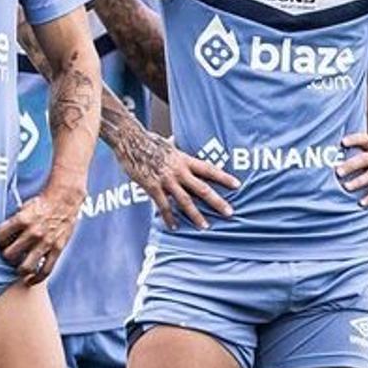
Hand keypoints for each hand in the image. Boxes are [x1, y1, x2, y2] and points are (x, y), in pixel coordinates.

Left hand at [0, 185, 80, 280]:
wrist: (65, 199)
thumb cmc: (42, 203)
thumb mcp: (24, 207)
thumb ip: (14, 223)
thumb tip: (3, 237)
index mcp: (22, 220)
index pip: (0, 237)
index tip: (2, 241)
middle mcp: (33, 232)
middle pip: (9, 255)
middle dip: (7, 256)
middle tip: (10, 255)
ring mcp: (45, 243)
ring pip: (25, 267)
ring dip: (19, 270)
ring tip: (18, 269)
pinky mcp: (57, 249)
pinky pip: (45, 270)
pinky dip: (36, 279)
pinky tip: (30, 280)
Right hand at [120, 135, 238, 228]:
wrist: (130, 140)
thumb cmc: (147, 140)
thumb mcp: (166, 143)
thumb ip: (174, 146)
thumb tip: (175, 140)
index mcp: (184, 159)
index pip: (209, 169)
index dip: (223, 177)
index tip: (237, 185)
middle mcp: (179, 170)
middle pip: (202, 188)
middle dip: (217, 201)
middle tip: (229, 212)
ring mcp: (166, 179)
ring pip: (185, 200)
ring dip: (196, 215)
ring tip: (205, 226)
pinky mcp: (152, 186)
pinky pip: (163, 205)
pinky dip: (169, 217)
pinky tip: (174, 227)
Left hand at [338, 142, 367, 208]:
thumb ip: (356, 165)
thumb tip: (327, 172)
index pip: (365, 140)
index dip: (354, 139)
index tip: (341, 143)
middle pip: (366, 158)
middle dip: (351, 165)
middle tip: (337, 173)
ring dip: (359, 181)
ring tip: (346, 188)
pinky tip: (361, 204)